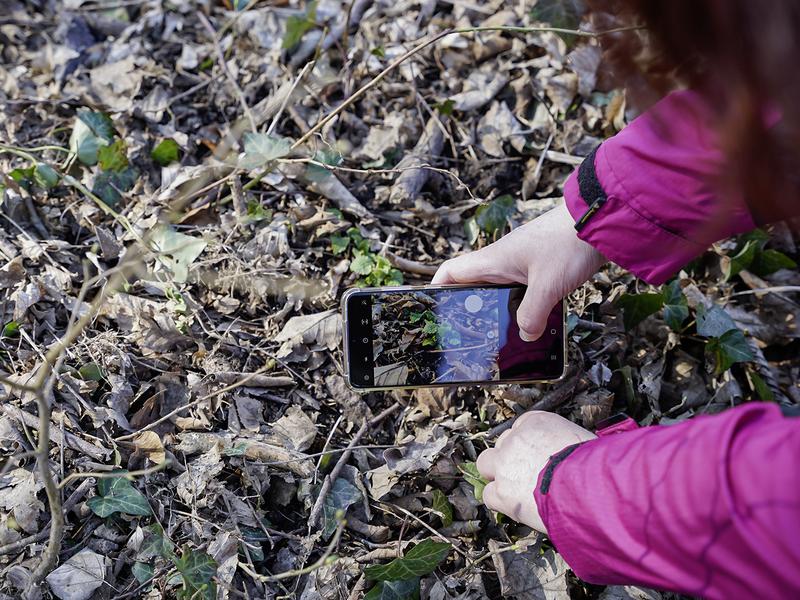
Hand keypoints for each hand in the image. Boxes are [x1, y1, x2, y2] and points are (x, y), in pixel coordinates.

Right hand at [432, 202, 605, 340]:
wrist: (600, 215)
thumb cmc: (569, 241)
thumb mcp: (548, 286)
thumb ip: (532, 315)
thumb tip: (525, 335)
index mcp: (493, 260)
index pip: (451, 272)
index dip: (437, 288)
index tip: (433, 308)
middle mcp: (502, 260)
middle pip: (475, 286)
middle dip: (472, 308)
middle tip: (472, 333)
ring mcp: (522, 261)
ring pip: (502, 289)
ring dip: (502, 309)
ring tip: (505, 334)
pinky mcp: (542, 264)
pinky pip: (524, 288)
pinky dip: (525, 304)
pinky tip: (537, 320)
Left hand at [477, 411, 596, 531]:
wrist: (589, 486)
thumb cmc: (594, 466)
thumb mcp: (582, 441)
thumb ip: (565, 444)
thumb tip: (568, 456)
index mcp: (537, 422)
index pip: (521, 427)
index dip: (526, 446)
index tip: (534, 456)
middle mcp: (517, 439)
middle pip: (501, 444)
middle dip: (509, 458)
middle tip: (526, 474)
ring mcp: (505, 464)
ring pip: (486, 465)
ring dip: (498, 476)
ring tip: (518, 491)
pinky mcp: (502, 491)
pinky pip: (489, 495)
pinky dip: (500, 501)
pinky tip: (516, 506)